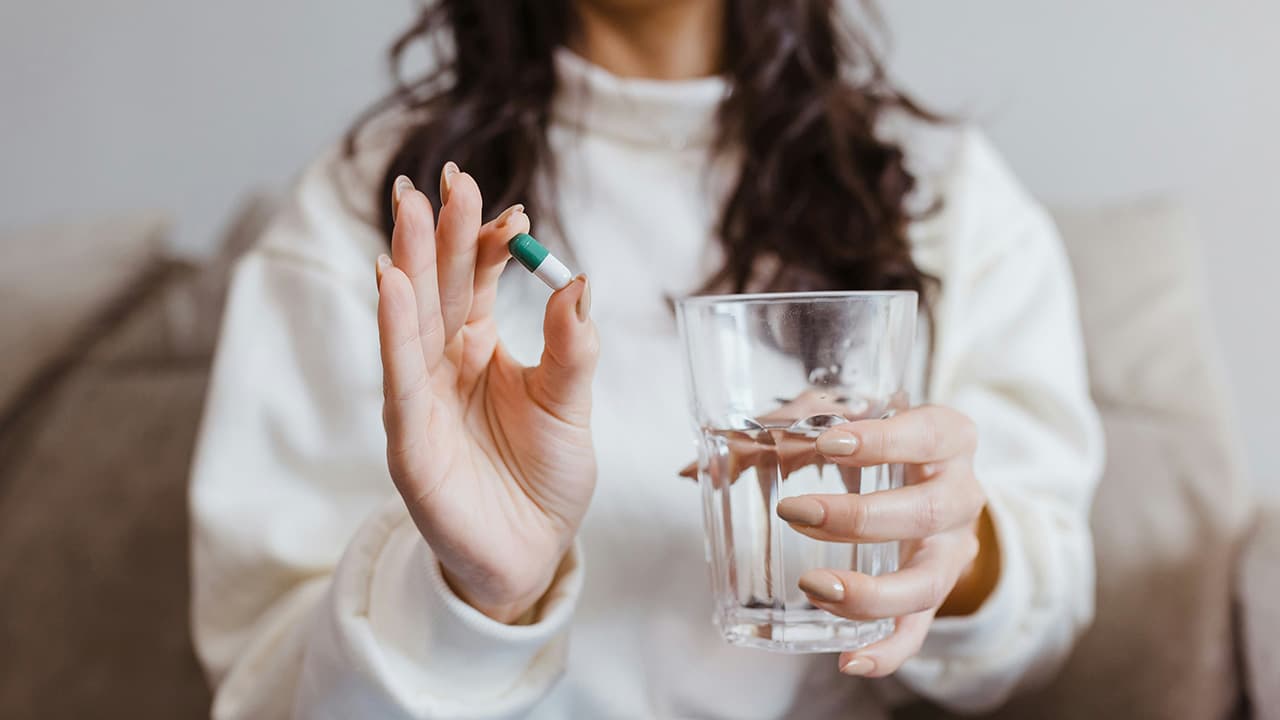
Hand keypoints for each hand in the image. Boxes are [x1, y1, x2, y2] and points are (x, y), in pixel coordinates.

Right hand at [376, 165, 598, 623]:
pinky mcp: (409, 439)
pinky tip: (391, 282)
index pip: (476, 281)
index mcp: (478, 349)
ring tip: (408, 207)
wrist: (529, 554)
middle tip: (445, 177)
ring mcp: (421, 398)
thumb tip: (577, 277)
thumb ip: (573, 347)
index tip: (514, 209)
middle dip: (438, 231)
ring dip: (408, 262)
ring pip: (411, 319)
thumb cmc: (546, 478)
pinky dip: (394, 329)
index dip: (489, 243)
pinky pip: (400, 376)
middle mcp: (443, 365)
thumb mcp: (571, 406)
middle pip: (437, 286)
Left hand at [775, 405, 998, 676]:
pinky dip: (888, 650)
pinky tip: (849, 660)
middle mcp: (961, 494)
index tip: (829, 444)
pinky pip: (919, 631)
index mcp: (947, 438)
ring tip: (814, 586)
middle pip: (927, 511)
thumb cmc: (873, 440)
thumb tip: (693, 471)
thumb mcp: (838, 423)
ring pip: (929, 582)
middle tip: (794, 513)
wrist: (926, 480)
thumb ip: (776, 434)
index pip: (930, 433)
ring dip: (871, 591)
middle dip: (859, 518)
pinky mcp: (934, 592)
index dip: (885, 440)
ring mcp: (951, 550)